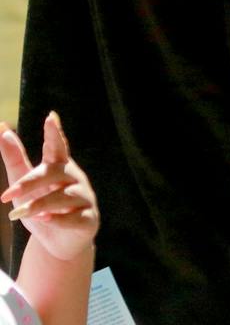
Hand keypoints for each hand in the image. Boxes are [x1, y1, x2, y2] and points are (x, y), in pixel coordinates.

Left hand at [1, 113, 98, 261]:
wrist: (58, 243)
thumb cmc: (41, 207)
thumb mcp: (24, 184)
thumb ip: (15, 157)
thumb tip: (3, 128)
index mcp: (60, 167)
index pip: (58, 147)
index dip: (54, 133)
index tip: (51, 118)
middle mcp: (75, 179)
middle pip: (53, 173)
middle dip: (29, 183)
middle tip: (5, 196)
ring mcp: (85, 199)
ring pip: (62, 196)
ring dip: (38, 205)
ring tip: (19, 214)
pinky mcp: (88, 219)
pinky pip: (72, 217)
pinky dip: (57, 219)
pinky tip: (47, 220)